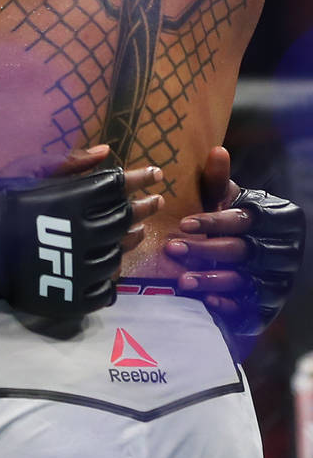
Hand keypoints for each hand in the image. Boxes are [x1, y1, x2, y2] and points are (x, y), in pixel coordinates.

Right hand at [0, 146, 161, 321]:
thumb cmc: (0, 198)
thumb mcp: (30, 168)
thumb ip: (71, 162)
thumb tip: (106, 151)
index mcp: (73, 200)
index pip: (117, 188)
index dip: (137, 178)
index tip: (154, 174)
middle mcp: (83, 235)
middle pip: (123, 220)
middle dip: (142, 207)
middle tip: (156, 202)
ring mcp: (79, 269)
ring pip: (117, 255)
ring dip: (129, 242)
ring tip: (137, 233)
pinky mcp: (72, 297)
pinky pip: (104, 290)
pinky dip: (111, 280)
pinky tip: (111, 270)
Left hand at [164, 146, 305, 333]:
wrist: (252, 259)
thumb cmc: (234, 221)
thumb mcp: (227, 200)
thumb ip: (219, 180)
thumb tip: (216, 151)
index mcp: (279, 218)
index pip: (244, 220)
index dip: (213, 221)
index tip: (183, 223)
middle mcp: (285, 249)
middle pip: (242, 250)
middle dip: (204, 250)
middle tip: (172, 249)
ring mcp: (281, 278)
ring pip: (244, 280)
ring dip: (211, 280)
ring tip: (182, 280)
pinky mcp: (272, 304)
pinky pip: (251, 306)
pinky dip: (229, 304)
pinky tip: (207, 301)